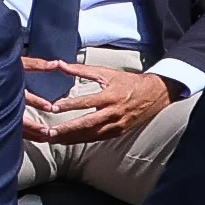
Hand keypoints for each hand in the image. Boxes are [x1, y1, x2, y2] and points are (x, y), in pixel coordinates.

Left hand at [29, 59, 164, 145]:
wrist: (155, 94)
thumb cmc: (129, 82)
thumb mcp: (107, 73)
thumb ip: (82, 69)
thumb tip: (61, 64)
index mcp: (110, 96)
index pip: (86, 102)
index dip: (69, 105)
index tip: (53, 107)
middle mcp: (113, 113)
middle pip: (87, 124)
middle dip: (67, 129)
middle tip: (49, 132)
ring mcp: (117, 125)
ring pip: (91, 134)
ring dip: (71, 138)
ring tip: (53, 139)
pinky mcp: (118, 132)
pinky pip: (97, 138)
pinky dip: (81, 140)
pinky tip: (68, 141)